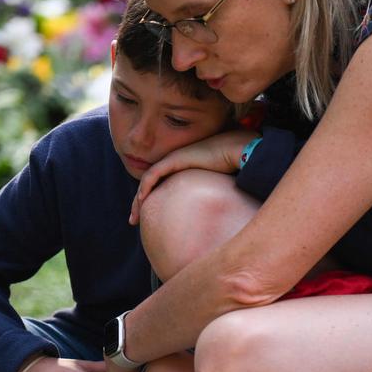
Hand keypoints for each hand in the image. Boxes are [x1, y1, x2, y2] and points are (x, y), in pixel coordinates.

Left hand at [129, 130, 257, 224]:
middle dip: (138, 203)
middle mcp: (176, 163)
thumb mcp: (218, 185)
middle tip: (133, 221)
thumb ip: (211, 196)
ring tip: (134, 217)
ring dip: (137, 200)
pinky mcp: (174, 159)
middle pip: (150, 184)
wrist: (238, 150)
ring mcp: (174, 159)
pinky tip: (141, 199)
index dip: (151, 200)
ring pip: (147, 180)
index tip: (147, 218)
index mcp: (184, 168)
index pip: (160, 184)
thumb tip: (213, 216)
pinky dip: (145, 187)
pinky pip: (153, 174)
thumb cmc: (234, 167)